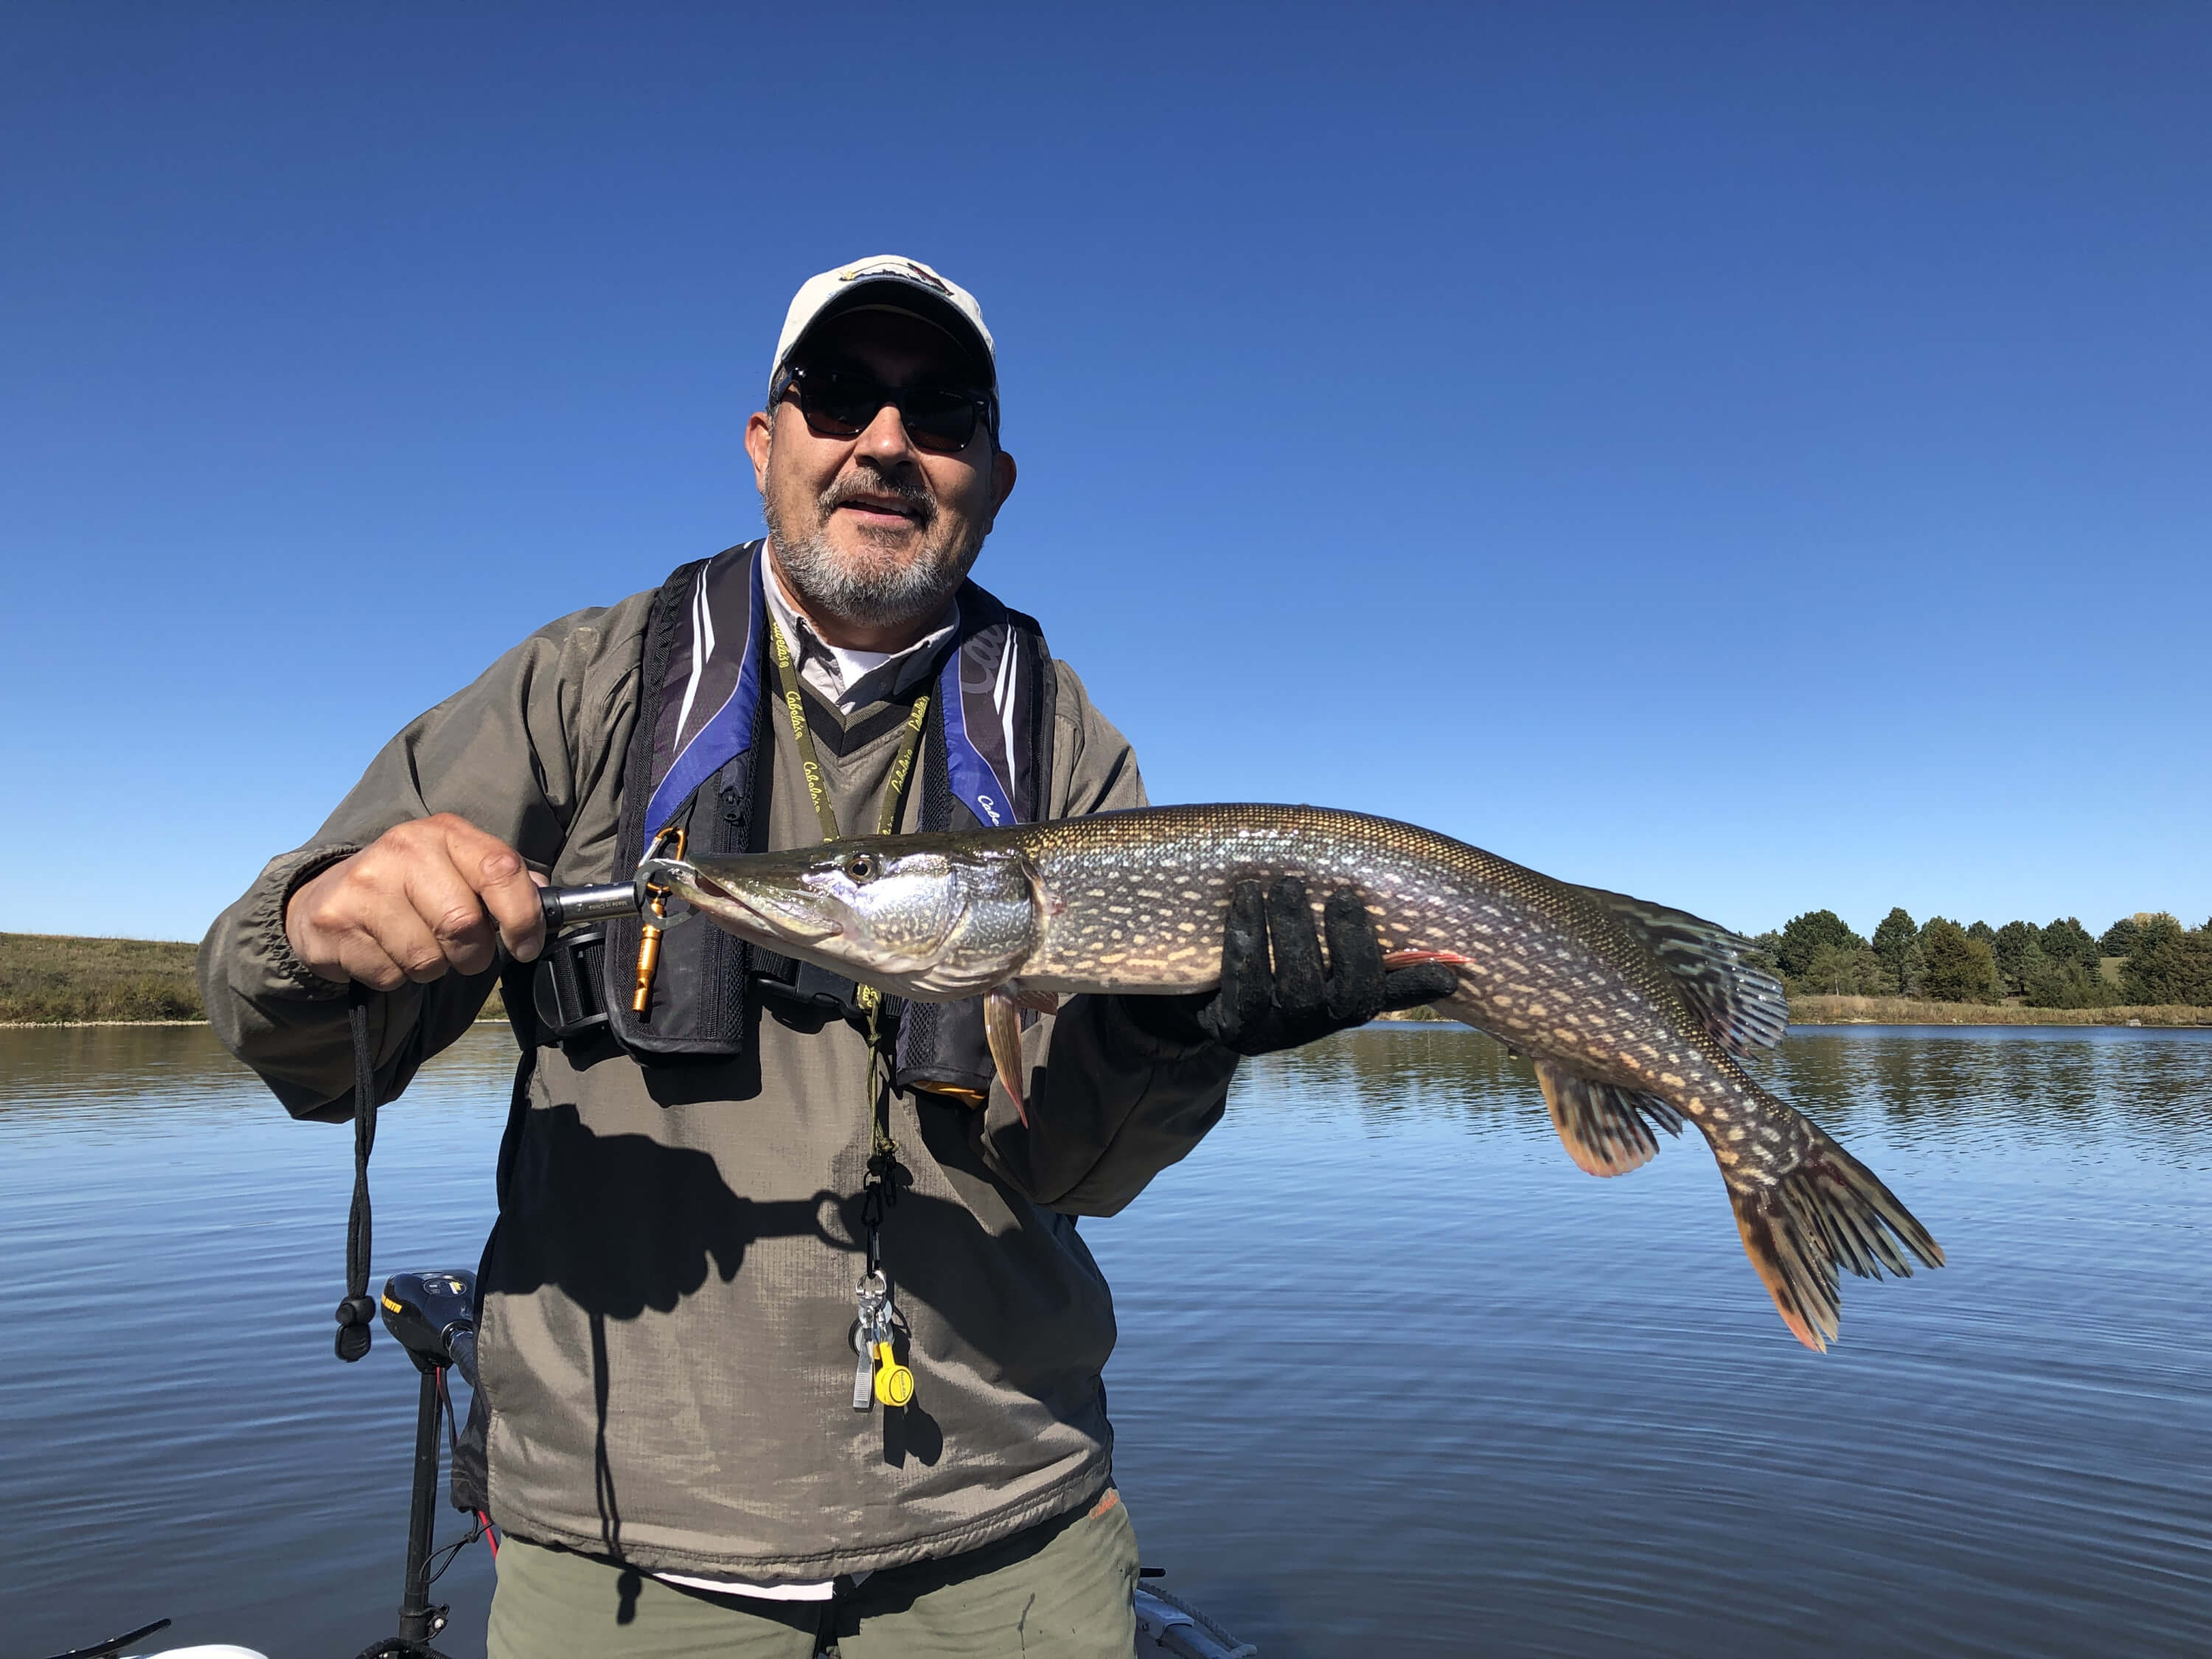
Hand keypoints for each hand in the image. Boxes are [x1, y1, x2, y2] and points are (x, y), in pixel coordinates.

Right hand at [284, 813, 546, 989]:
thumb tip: (544, 899)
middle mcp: (402, 849)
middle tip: (464, 952)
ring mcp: (364, 885)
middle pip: (463, 924)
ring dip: (433, 968)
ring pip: (426, 959)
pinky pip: (390, 975)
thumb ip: (502, 880)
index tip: (526, 944)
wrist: (326, 895)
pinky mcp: (335, 923)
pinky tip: (383, 950)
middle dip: (473, 954)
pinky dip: (396, 977)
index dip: (523, 915)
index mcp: (443, 832)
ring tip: (417, 945)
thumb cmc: (410, 885)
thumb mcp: (457, 867)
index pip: (500, 869)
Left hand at [1124, 878, 1459, 1056]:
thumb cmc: (1274, 960)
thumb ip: (1350, 929)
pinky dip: (1246, 938)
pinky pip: (1244, 983)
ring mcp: (1278, 1029)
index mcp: (1346, 1002)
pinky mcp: (1235, 1026)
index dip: (1418, 986)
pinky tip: (1244, 902)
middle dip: (1346, 939)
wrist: (1206, 998)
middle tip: (1337, 893)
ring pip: (1297, 984)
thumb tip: (1398, 896)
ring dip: (1293, 929)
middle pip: (1345, 990)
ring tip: (1285, 885)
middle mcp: (1319, 1021)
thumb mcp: (1315, 949)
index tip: (1449, 973)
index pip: (1389, 995)